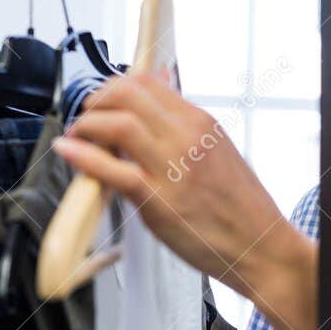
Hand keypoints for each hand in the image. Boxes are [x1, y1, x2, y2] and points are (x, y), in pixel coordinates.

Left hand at [53, 72, 314, 307]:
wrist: (262, 247)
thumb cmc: (241, 208)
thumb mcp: (219, 151)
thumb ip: (186, 127)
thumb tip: (162, 96)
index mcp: (202, 122)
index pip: (148, 82)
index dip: (114, 87)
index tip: (103, 103)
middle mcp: (187, 137)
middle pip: (126, 94)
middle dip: (95, 101)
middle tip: (87, 119)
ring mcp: (172, 167)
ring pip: (116, 124)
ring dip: (86, 125)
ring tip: (79, 138)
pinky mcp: (158, 200)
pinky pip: (111, 169)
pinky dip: (82, 156)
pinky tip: (68, 151)